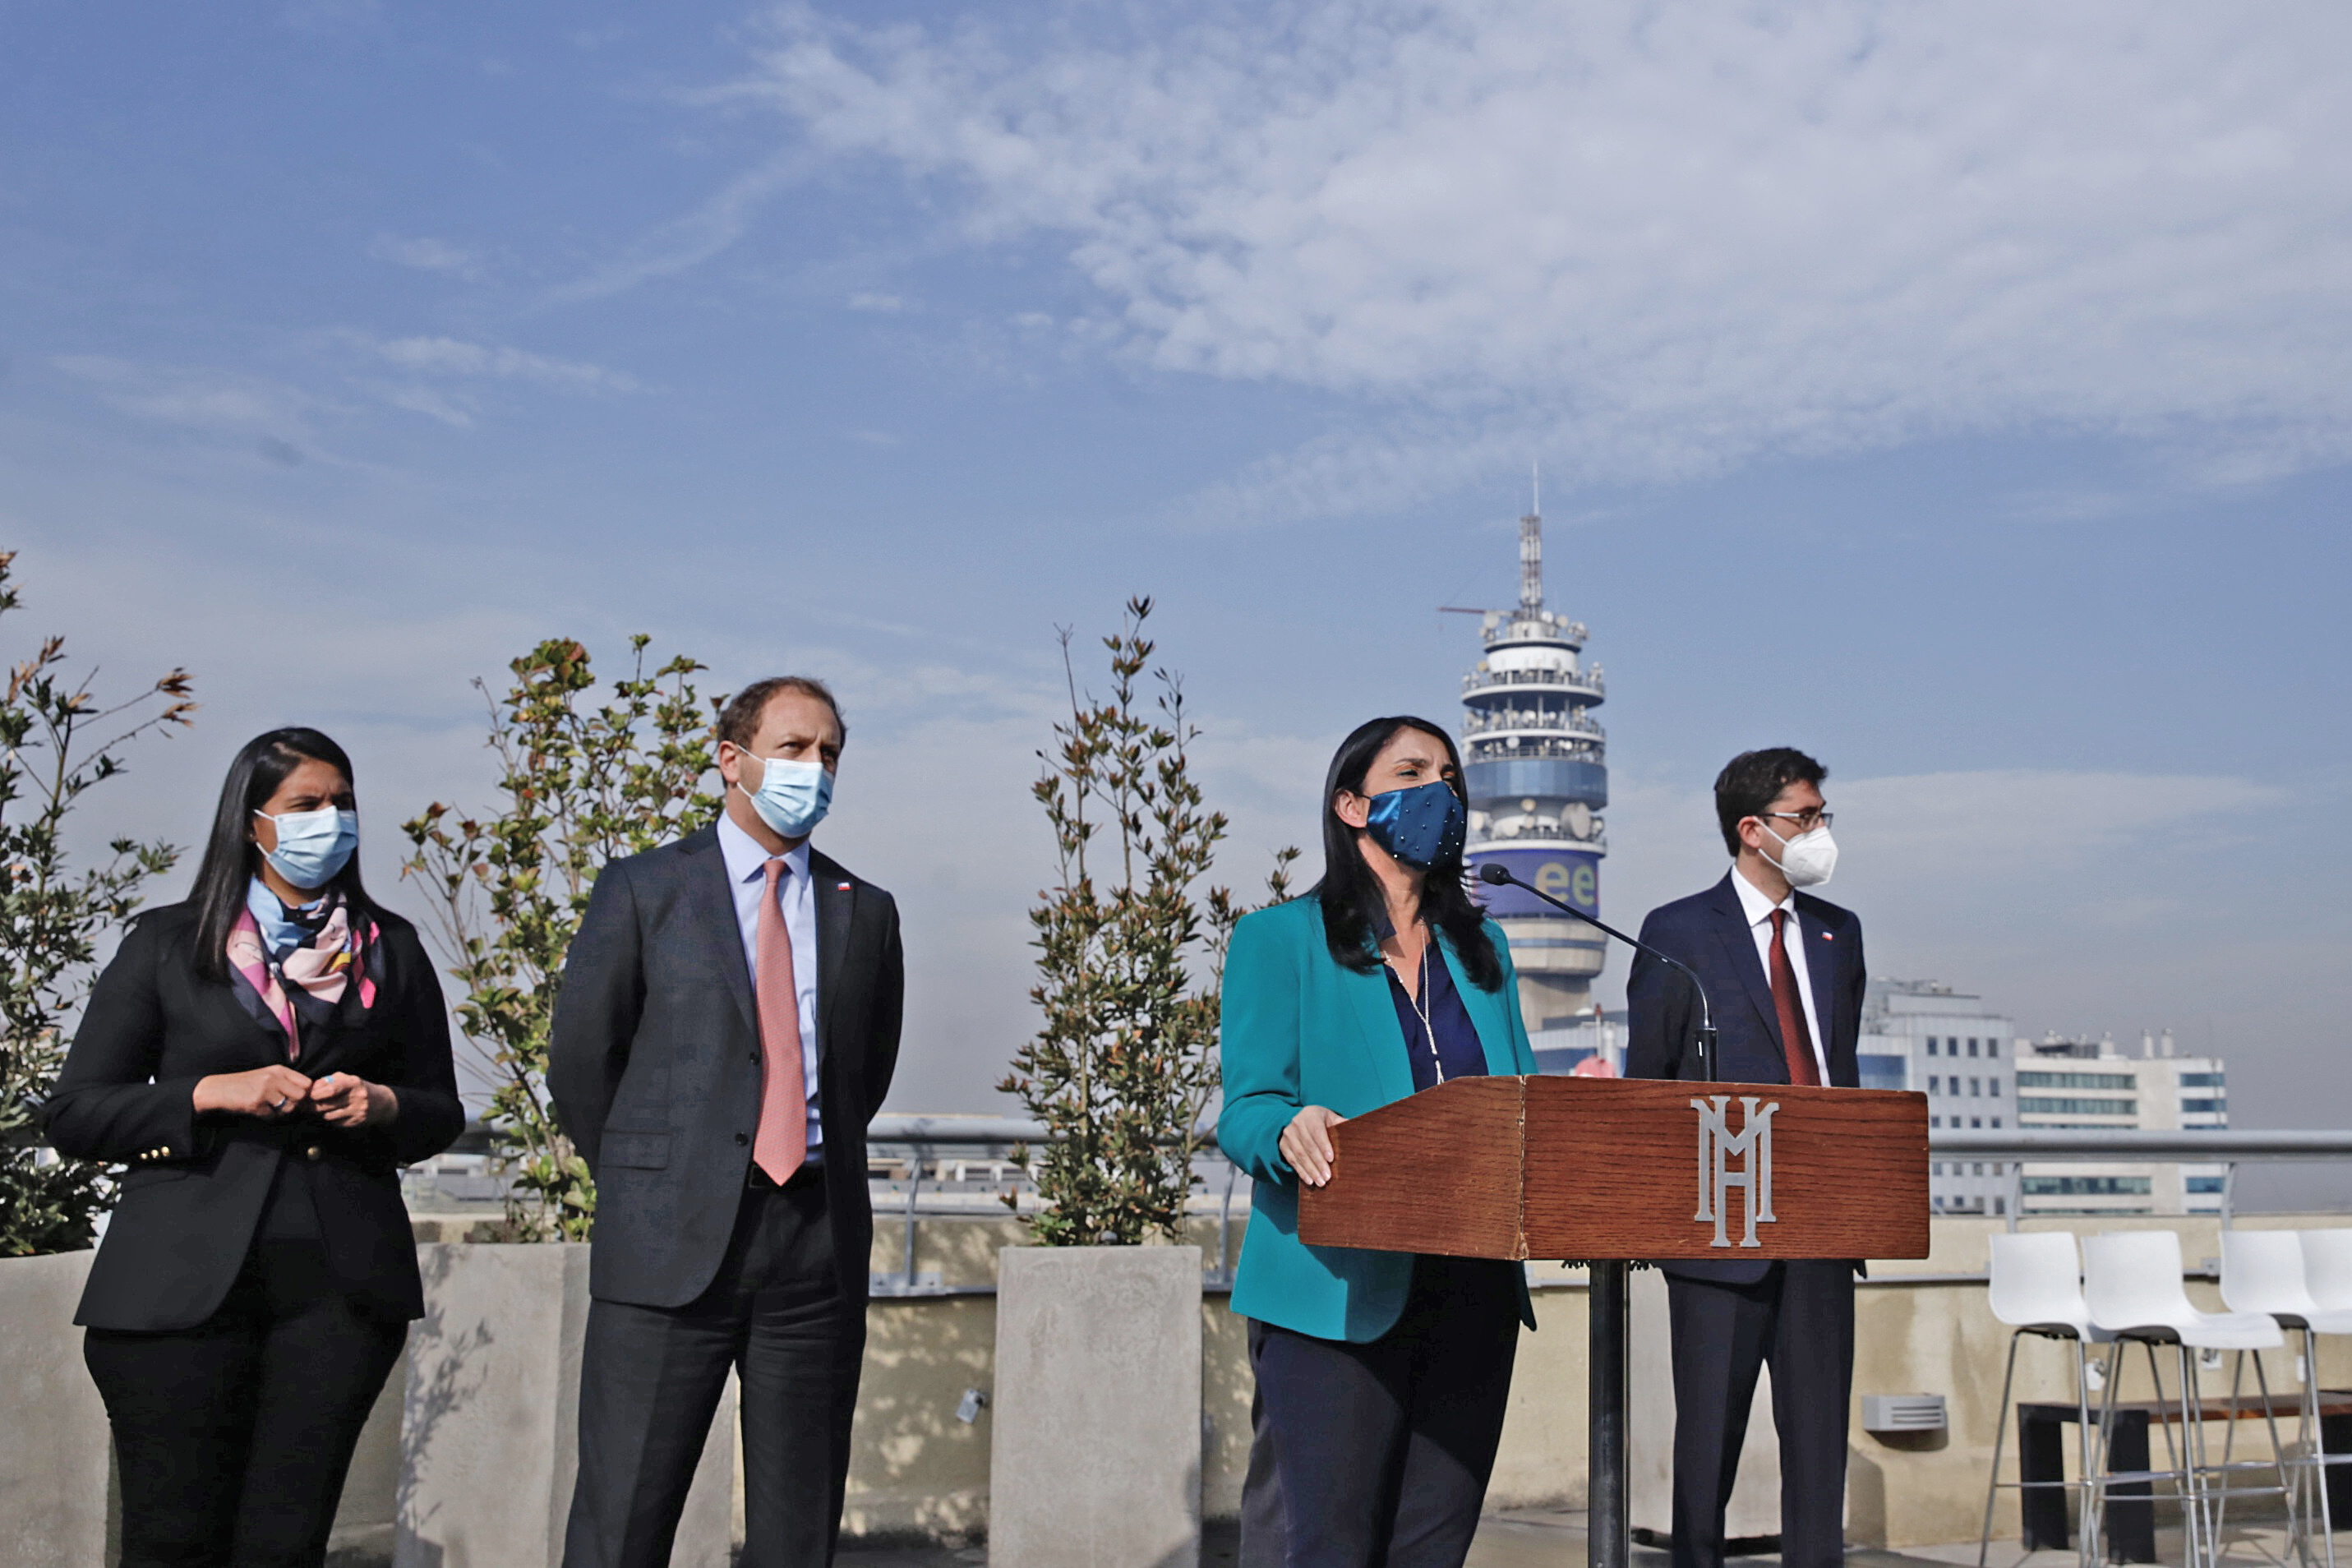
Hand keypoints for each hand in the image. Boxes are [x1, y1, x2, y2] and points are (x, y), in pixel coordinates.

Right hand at [193, 1066, 313, 1119]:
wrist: (218, 1089)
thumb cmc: (244, 1085)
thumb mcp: (267, 1076)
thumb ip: (286, 1083)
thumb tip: (306, 1096)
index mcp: (279, 1070)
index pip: (306, 1082)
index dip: (305, 1093)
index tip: (297, 1099)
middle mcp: (274, 1078)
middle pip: (301, 1095)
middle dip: (295, 1104)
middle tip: (283, 1107)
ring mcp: (266, 1090)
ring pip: (289, 1108)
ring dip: (282, 1113)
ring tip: (269, 1108)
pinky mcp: (256, 1102)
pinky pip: (272, 1116)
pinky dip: (268, 1117)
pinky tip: (258, 1111)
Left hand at [309, 1072, 396, 1128]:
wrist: (382, 1103)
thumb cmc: (359, 1089)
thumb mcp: (347, 1079)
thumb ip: (329, 1080)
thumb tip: (311, 1088)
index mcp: (354, 1083)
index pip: (331, 1089)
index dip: (317, 1093)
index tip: (309, 1096)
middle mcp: (358, 1097)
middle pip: (327, 1105)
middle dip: (314, 1106)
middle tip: (306, 1106)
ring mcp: (358, 1111)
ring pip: (329, 1116)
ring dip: (321, 1114)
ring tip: (321, 1110)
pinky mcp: (358, 1122)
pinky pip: (336, 1123)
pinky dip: (331, 1120)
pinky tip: (334, 1115)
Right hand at [1279, 1105, 1346, 1187]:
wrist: (1297, 1119)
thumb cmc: (1319, 1120)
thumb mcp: (1329, 1117)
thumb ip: (1340, 1123)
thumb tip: (1356, 1128)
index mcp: (1311, 1115)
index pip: (1317, 1132)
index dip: (1324, 1146)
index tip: (1331, 1159)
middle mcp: (1297, 1124)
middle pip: (1309, 1146)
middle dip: (1318, 1163)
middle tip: (1328, 1176)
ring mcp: (1288, 1135)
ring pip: (1300, 1155)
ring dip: (1311, 1170)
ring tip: (1321, 1182)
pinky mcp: (1283, 1145)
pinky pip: (1292, 1160)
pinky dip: (1301, 1171)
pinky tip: (1309, 1180)